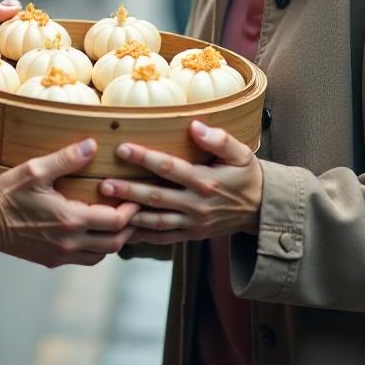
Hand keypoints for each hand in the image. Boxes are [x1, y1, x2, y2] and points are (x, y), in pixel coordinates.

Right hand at [0, 139, 138, 267]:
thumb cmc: (7, 195)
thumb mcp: (36, 170)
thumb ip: (67, 158)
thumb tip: (92, 145)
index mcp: (70, 219)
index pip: (115, 221)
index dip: (131, 210)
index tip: (136, 197)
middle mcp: (70, 242)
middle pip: (115, 243)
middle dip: (129, 228)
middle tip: (135, 210)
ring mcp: (62, 254)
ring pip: (102, 255)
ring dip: (115, 240)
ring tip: (119, 222)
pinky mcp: (53, 260)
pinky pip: (86, 260)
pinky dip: (98, 249)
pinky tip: (95, 233)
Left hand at [99, 120, 262, 245]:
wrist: (261, 209)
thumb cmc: (247, 175)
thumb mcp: (241, 153)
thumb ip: (219, 139)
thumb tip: (194, 126)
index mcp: (207, 181)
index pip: (170, 168)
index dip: (145, 158)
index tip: (122, 149)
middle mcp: (197, 205)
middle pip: (157, 197)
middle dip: (129, 190)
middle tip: (103, 183)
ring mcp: (193, 223)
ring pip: (156, 221)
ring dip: (131, 214)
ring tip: (106, 208)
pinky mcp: (191, 235)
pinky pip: (162, 238)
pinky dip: (142, 235)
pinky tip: (122, 229)